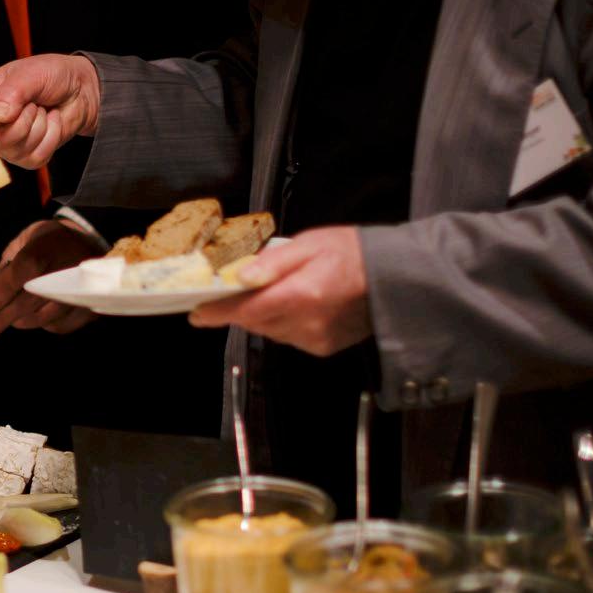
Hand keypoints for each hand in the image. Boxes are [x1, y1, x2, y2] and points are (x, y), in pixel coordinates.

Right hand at [0, 54, 100, 168]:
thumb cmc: (52, 75)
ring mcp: (8, 142)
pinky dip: (50, 137)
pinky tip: (50, 122)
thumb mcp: (32, 73)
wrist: (80, 90)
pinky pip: (35, 156)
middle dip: (22, 120)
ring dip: (39, 126)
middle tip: (32, 104)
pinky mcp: (26, 156)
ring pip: (17, 148)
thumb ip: (13, 91)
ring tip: (42, 110)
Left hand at [0, 220, 100, 341]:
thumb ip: (5, 266)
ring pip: (40, 318)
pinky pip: (57, 326)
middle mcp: (67, 270)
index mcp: (48, 246)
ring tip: (8, 314)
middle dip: (1, 318)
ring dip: (19, 319)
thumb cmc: (48, 243)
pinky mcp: (89, 310)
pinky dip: (41, 323)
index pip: (25, 269)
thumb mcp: (24, 241)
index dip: (3, 288)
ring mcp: (80, 293)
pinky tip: (36, 312)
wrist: (87, 244)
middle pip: (29, 300)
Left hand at [188, 226, 371, 355]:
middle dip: (242, 308)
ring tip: (279, 292)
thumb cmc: (352, 253)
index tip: (197, 314)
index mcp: (302, 294)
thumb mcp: (310, 244)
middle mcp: (307, 322)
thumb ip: (274, 262)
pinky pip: (288, 337)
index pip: (247, 310)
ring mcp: (315, 338)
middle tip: (238, 291)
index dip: (218, 313)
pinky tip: (299, 305)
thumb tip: (242, 277)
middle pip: (254, 322)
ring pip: (269, 331)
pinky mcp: (322, 347)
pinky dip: (284, 323)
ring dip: (264, 315)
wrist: (395, 277)